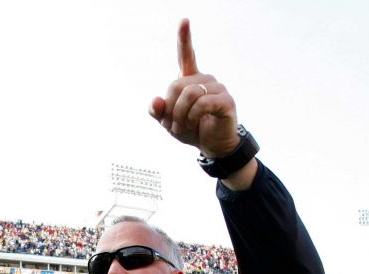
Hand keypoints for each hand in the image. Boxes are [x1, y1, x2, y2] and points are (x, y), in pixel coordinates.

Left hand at [149, 19, 239, 157]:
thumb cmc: (191, 130)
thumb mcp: (168, 122)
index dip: (184, 38)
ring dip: (179, 115)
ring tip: (180, 127)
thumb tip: (155, 100)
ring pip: (189, 94)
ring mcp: (217, 88)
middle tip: (171, 125)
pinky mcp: (225, 101)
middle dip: (169, 108)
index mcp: (191, 81)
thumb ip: (158, 111)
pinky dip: (192, 116)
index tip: (184, 20)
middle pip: (176, 85)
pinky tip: (193, 124)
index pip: (186, 56)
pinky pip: (202, 103)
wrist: (212, 146)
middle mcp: (205, 80)